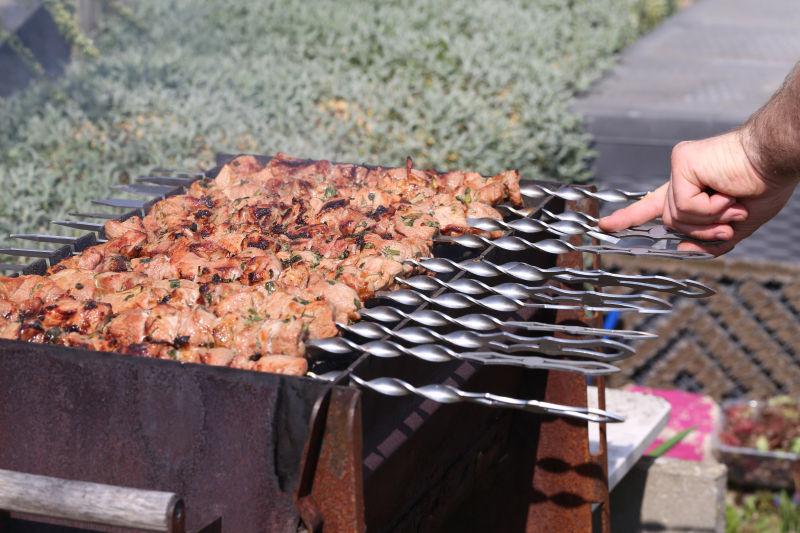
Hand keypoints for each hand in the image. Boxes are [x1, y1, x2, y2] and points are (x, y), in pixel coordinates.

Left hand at [599, 130, 798, 255]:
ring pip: (675, 218)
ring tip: (733, 202)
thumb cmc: (764, 186)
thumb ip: (709, 241)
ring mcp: (678, 169)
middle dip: (702, 230)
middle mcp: (680, 179)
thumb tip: (680, 250)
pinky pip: (683, 205)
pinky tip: (725, 193)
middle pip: (670, 223)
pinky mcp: (681, 162)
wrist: (778, 161)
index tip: (605, 226)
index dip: (629, 217)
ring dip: (709, 220)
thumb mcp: (735, 225)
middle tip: (733, 216)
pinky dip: (709, 208)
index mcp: (691, 191)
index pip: (652, 206)